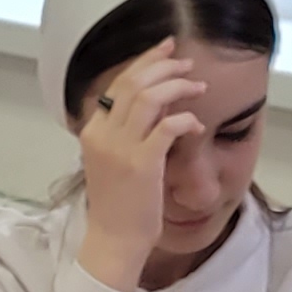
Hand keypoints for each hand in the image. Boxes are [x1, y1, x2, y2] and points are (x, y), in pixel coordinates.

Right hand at [71, 39, 206, 288]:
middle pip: (134, 83)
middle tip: (188, 64)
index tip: (167, 50)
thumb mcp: (112, 161)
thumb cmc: (117, 205)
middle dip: (164, 65)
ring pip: (151, 97)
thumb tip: (154, 107)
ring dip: (179, 86)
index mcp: (92, 131)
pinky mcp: (142, 163)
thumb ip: (124, 132)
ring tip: (198, 87)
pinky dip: (186, 119)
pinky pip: (168, 126)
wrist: (113, 240)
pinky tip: (196, 124)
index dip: (145, 62)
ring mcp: (121, 148)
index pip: (118, 84)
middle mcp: (103, 134)